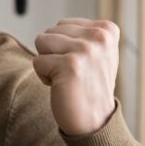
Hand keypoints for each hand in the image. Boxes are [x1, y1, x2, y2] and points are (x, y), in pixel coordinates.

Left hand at [33, 18, 118, 135]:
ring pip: (41, 43)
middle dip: (53, 54)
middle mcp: (99, 36)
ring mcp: (86, 50)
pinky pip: (37, 62)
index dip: (64, 47)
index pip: (62, 25)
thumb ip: (82, 35)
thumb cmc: (88, 87)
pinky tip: (62, 86)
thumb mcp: (96, 52)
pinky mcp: (69, 65)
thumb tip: (56, 28)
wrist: (94, 121)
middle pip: (49, 32)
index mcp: (107, 29)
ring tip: (66, 78)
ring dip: (47, 63)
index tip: (81, 64)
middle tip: (73, 73)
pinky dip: (44, 77)